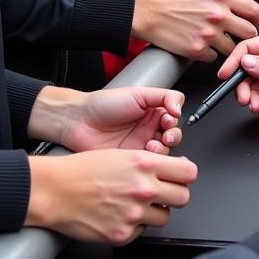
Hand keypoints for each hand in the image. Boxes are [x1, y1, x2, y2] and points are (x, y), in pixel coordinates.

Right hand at [26, 149, 197, 244]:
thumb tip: (173, 170)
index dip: (184, 175)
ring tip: (136, 204)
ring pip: (165, 217)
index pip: (189, 172)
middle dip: (174, 194)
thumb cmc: (82, 169)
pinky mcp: (122, 234)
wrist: (54, 191)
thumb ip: (150, 162)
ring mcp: (134, 214)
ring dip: (155, 212)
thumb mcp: (121, 154)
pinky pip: (142, 232)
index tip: (180, 176)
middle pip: (183, 197)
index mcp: (144, 164)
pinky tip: (119, 214)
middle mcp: (143, 189)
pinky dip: (135, 226)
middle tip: (161, 192)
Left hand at [34, 85, 184, 152]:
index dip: (174, 120)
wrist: (79, 121)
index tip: (169, 119)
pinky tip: (144, 154)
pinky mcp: (132, 161)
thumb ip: (163, 96)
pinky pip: (149, 164)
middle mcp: (148, 129)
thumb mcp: (138, 94)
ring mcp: (140, 146)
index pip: (174, 118)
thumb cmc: (104, 105)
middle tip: (165, 135)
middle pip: (173, 136)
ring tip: (151, 145)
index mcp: (152, 112)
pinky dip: (151, 161)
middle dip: (173, 136)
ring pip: (164, 152)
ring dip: (162, 149)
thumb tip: (179, 106)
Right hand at [133, 0, 258, 60]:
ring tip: (216, 42)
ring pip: (233, 49)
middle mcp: (218, 15)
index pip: (254, 10)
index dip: (256, 19)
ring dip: (228, 48)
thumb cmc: (174, 2)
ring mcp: (208, 34)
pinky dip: (209, 55)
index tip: (253, 23)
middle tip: (238, 37)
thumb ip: (224, 1)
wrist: (150, 12)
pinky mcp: (197, 50)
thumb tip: (241, 10)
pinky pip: (214, 58)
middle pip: (250, 32)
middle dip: (246, 37)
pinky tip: (201, 46)